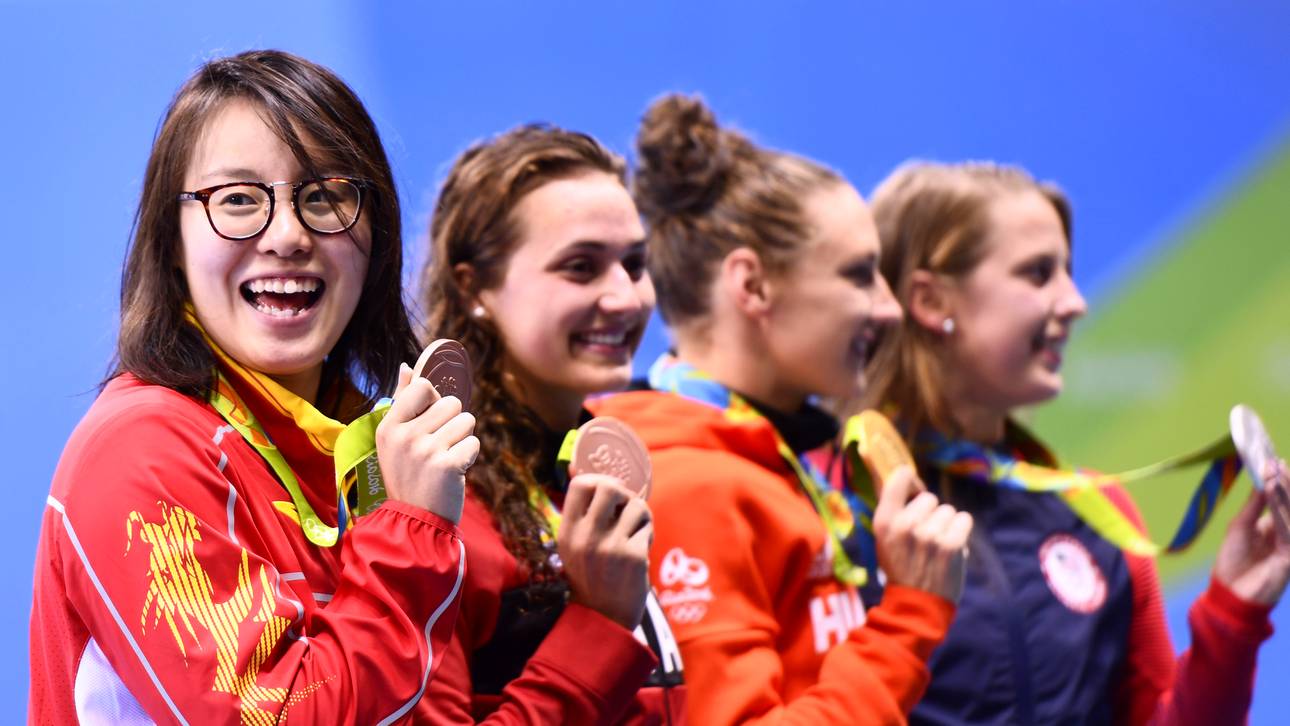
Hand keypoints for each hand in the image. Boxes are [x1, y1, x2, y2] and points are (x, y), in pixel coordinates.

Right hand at [374, 363, 478, 523]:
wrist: (416, 520)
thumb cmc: (408, 475)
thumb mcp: (395, 439)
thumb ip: (402, 400)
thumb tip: (407, 366)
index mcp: (389, 426)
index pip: (423, 386)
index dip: (434, 401)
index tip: (429, 422)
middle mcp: (405, 436)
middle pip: (451, 402)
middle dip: (452, 423)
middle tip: (438, 448)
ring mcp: (425, 450)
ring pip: (466, 420)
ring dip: (462, 440)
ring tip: (445, 459)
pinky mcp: (447, 465)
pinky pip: (474, 443)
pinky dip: (469, 458)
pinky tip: (453, 472)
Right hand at [557, 473, 652, 629]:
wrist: (603, 619)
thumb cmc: (590, 575)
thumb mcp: (574, 543)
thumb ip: (579, 510)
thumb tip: (575, 465)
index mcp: (567, 531)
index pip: (581, 484)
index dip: (599, 480)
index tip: (608, 495)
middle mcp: (585, 537)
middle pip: (609, 485)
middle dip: (624, 492)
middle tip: (625, 508)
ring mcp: (609, 546)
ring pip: (636, 504)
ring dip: (641, 515)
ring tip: (636, 531)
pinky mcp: (632, 556)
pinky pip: (646, 527)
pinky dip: (647, 535)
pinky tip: (640, 550)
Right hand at [872, 466, 973, 602]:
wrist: (917, 604)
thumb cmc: (900, 568)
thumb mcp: (884, 539)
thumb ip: (892, 509)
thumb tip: (905, 474)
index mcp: (884, 521)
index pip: (900, 476)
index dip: (909, 479)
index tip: (913, 489)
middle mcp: (905, 524)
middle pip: (929, 498)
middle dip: (929, 513)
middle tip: (924, 535)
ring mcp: (929, 534)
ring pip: (948, 510)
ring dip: (946, 525)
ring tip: (937, 545)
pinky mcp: (952, 544)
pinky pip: (964, 519)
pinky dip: (961, 531)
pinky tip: (952, 546)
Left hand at [1213, 458, 1289, 605]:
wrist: (1229, 593)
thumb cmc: (1232, 561)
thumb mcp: (1240, 527)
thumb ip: (1254, 506)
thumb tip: (1263, 481)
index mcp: (1275, 526)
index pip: (1282, 500)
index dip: (1280, 481)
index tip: (1274, 461)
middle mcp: (1286, 533)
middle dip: (1285, 483)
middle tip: (1276, 463)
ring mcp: (1289, 544)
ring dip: (1284, 492)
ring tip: (1276, 473)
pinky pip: (1289, 530)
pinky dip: (1281, 510)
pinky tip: (1273, 494)